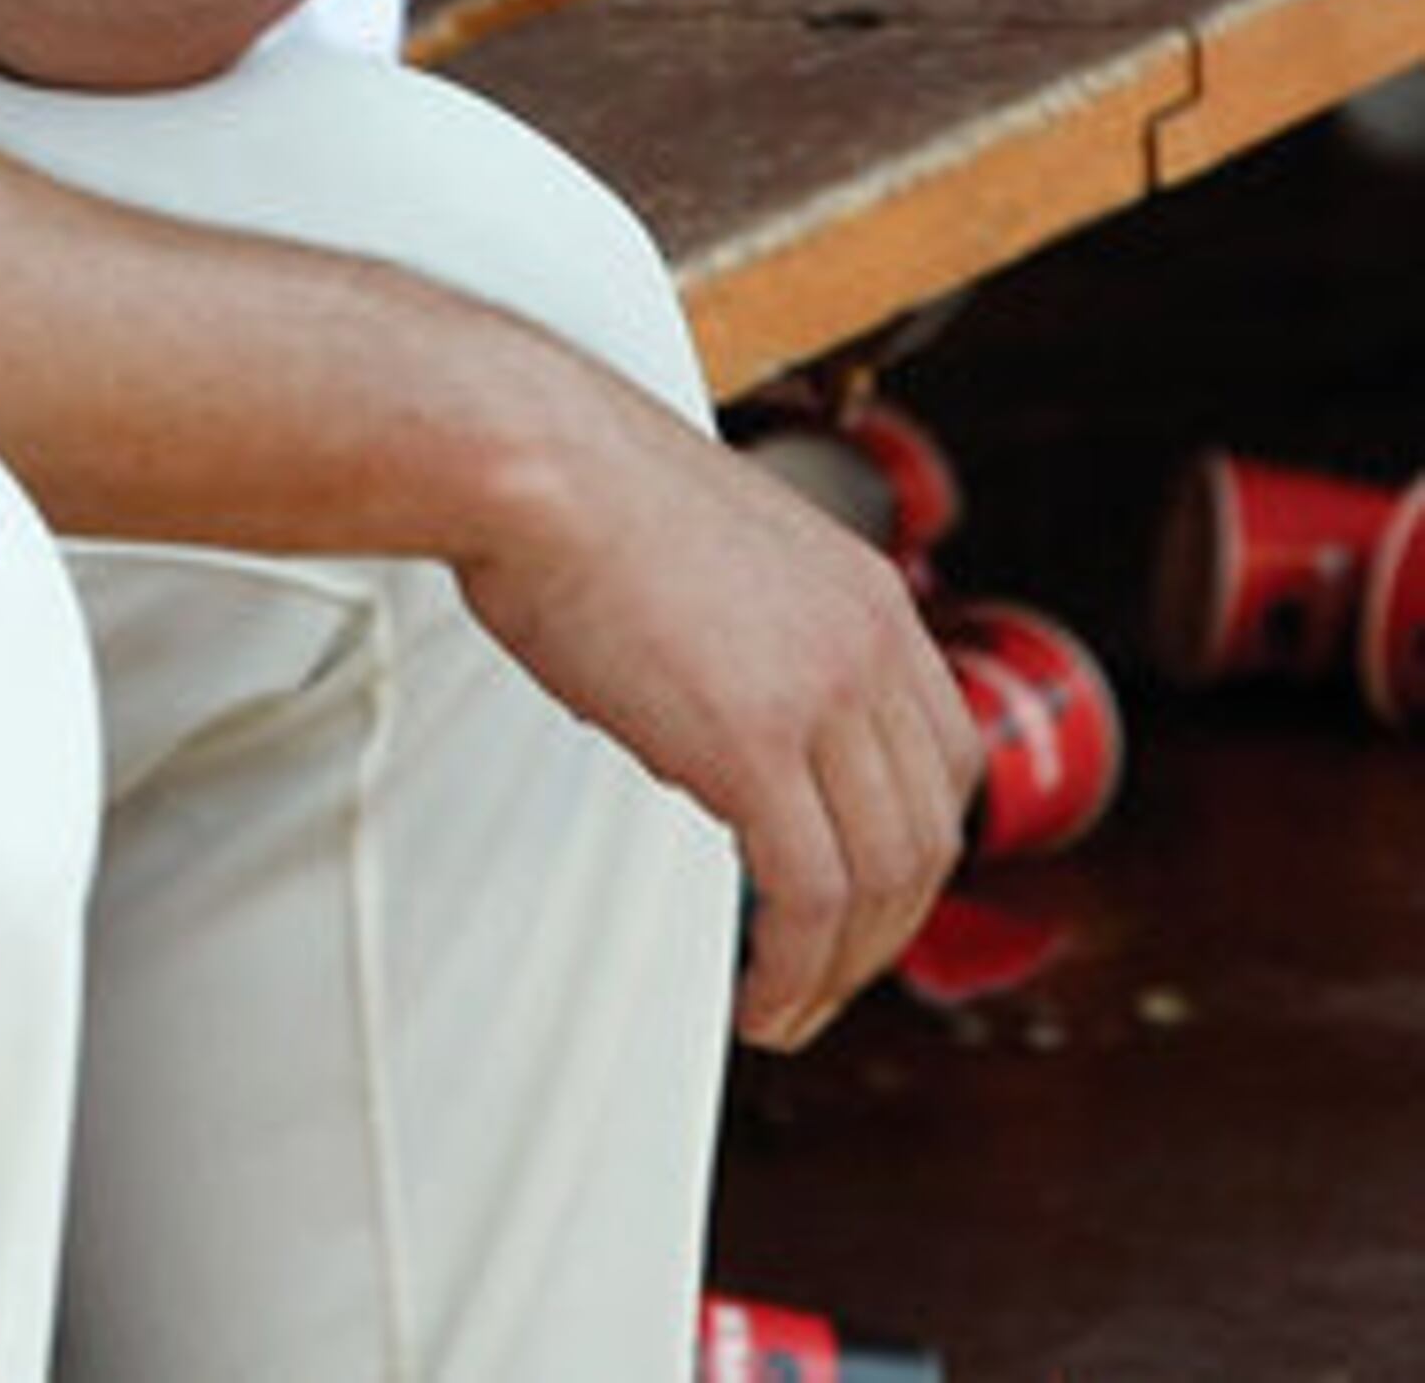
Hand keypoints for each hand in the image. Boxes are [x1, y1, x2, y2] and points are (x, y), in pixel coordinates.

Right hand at [455, 379, 980, 1051]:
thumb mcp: (702, 556)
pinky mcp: (755, 747)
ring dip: (842, 968)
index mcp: (866, 593)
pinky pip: (808, 895)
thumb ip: (739, 637)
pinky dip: (797, 968)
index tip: (866, 894)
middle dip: (887, 927)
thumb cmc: (568, 487)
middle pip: (927, 828)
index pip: (943, 753)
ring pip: (882, 878)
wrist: (525, 458)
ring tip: (789, 1011)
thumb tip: (696, 719)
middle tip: (829, 978)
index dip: (913, 839)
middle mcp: (869, 646)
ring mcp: (822, 697)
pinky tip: (763, 997)